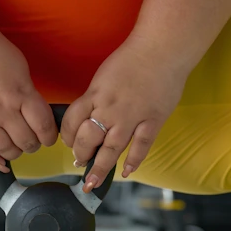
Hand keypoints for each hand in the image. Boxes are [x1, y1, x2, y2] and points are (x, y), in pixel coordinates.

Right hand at [0, 18, 57, 171]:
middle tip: (32, 141)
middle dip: (33, 145)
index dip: (49, 137)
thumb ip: (29, 93)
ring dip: (14, 153)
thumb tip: (36, 113)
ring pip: (4, 148)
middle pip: (26, 141)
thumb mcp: (21, 69)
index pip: (43, 127)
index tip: (48, 137)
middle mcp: (4, 109)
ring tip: (16, 148)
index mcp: (22, 94)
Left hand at [61, 36, 188, 190]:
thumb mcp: (104, 76)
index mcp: (95, 95)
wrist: (162, 49)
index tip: (69, 142)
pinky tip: (125, 172)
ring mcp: (132, 117)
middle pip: (88, 138)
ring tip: (92, 181)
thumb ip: (97, 97)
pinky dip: (133, 161)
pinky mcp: (152, 121)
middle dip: (81, 154)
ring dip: (100, 167)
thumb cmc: (132, 58)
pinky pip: (141, 146)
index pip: (72, 121)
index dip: (68, 136)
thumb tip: (90, 116)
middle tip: (79, 162)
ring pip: (111, 148)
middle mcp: (109, 109)